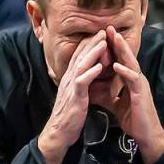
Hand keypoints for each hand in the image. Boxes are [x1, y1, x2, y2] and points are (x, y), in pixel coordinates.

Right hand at [37, 31, 107, 163]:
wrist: (60, 133)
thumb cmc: (70, 116)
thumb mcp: (76, 96)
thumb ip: (81, 85)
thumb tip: (87, 77)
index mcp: (71, 79)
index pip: (79, 57)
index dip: (88, 45)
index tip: (99, 35)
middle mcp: (69, 79)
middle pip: (80, 56)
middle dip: (91, 43)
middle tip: (103, 31)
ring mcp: (71, 87)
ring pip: (81, 65)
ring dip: (93, 53)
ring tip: (103, 42)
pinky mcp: (75, 97)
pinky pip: (82, 82)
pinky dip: (91, 73)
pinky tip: (99, 66)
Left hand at [108, 25, 163, 163]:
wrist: (145, 136)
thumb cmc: (133, 120)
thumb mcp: (115, 104)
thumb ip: (106, 94)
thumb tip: (92, 88)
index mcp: (130, 81)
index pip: (120, 60)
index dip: (112, 48)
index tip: (102, 35)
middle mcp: (137, 79)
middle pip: (127, 56)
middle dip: (117, 42)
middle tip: (108, 27)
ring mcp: (140, 85)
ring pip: (131, 63)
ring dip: (123, 50)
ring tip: (114, 38)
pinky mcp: (142, 94)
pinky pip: (133, 80)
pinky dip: (125, 72)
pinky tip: (116, 65)